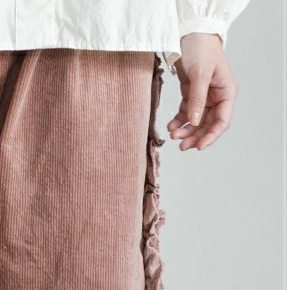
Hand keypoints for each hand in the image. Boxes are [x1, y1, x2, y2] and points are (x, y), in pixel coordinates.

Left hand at [167, 33, 237, 150]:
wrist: (190, 34)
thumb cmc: (201, 48)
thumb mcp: (200, 74)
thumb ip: (197, 99)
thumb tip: (194, 122)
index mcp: (227, 92)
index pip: (222, 121)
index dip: (212, 135)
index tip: (199, 146)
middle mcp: (217, 98)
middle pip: (208, 125)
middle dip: (195, 136)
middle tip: (181, 146)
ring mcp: (204, 98)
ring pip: (196, 122)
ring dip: (185, 131)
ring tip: (173, 136)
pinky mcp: (192, 95)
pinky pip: (186, 114)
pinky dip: (178, 122)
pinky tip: (171, 126)